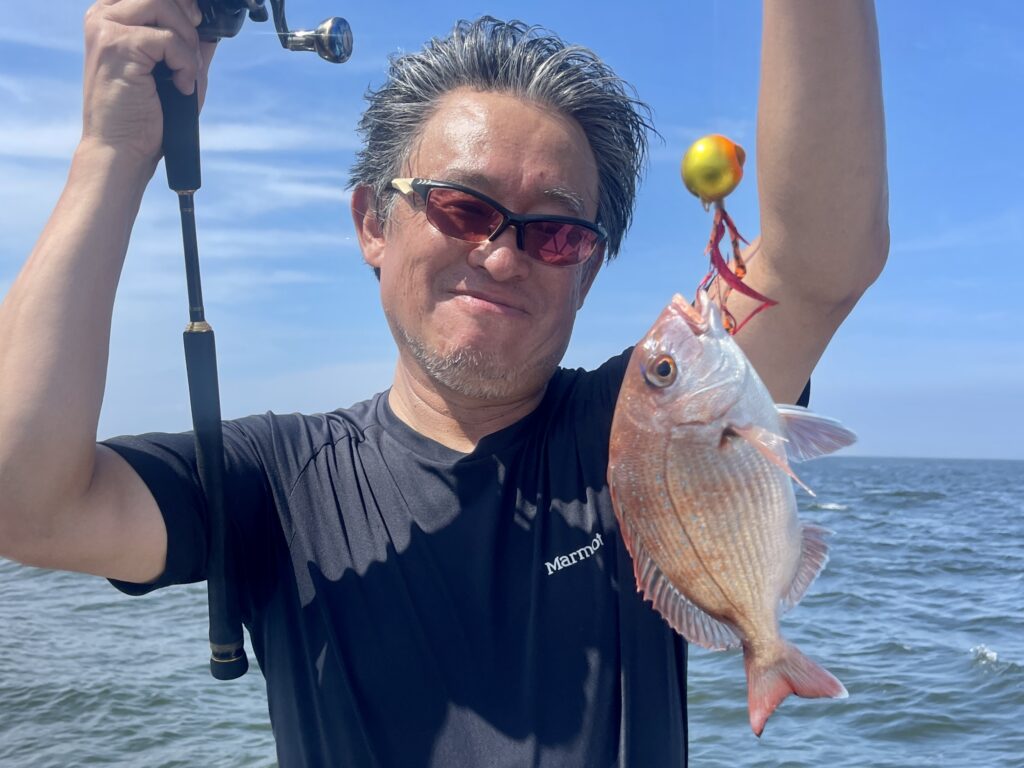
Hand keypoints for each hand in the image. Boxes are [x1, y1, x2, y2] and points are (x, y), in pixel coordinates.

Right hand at [80, 0, 216, 168]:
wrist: (122, 149)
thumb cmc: (146, 116)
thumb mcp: (176, 72)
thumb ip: (189, 45)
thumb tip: (210, 26)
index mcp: (111, 17)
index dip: (180, 5)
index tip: (195, 26)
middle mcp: (103, 16)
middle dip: (188, 23)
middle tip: (191, 59)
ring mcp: (106, 28)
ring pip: (163, 5)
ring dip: (187, 41)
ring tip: (185, 73)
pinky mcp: (116, 44)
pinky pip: (168, 38)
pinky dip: (185, 64)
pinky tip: (180, 86)